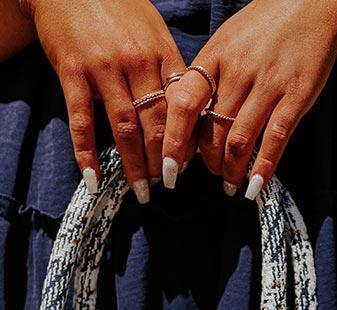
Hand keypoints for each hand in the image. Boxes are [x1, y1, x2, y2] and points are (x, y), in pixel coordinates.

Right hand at [21, 0, 186, 200]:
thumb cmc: (117, 8)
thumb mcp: (153, 31)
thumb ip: (168, 69)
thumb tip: (190, 113)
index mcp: (161, 53)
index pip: (181, 106)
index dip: (186, 140)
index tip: (188, 166)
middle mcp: (136, 62)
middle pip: (156, 123)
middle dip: (163, 160)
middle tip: (166, 186)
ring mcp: (103, 68)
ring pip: (125, 127)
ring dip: (135, 165)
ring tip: (142, 191)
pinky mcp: (73, 73)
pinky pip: (82, 122)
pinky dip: (87, 154)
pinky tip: (94, 179)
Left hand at [162, 0, 336, 198]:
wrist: (314, 4)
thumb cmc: (265, 27)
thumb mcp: (227, 41)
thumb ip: (208, 77)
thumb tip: (188, 119)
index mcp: (214, 57)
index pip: (183, 104)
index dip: (175, 140)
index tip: (171, 167)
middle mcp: (238, 72)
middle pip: (212, 130)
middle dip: (208, 162)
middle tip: (212, 174)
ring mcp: (268, 85)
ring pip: (239, 140)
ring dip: (231, 170)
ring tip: (230, 184)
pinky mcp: (296, 97)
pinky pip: (275, 138)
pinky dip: (263, 167)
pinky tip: (255, 185)